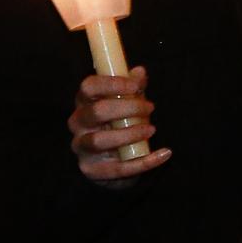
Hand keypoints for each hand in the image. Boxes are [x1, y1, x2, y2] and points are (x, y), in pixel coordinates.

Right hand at [68, 66, 170, 182]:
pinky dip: (143, 162)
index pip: (89, 87)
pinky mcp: (91, 170)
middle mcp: (78, 123)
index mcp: (84, 102)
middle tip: (150, 107)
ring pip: (100, 140)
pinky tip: (163, 154)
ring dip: (130, 134)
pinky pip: (118, 168)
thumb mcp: (127, 102)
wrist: (114, 161)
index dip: (111, 84)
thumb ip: (133, 88)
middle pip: (96, 112)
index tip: (135, 86)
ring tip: (151, 130)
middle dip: (127, 108)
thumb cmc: (119, 123)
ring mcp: (82, 147)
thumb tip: (140, 72)